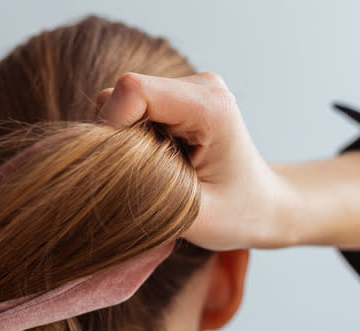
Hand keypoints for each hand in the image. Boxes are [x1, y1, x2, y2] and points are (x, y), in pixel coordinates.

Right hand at [97, 72, 297, 249]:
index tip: (119, 168)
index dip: (111, 126)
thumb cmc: (237, 214)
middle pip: (123, 95)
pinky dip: (131, 139)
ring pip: (122, 102)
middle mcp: (201, 86)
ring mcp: (188, 87)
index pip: (133, 91)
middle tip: (142, 177)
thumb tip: (96, 170)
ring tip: (155, 171)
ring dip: (124, 141)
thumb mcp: (192, 215)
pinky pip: (130, 109)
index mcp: (212, 108)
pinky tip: (157, 161)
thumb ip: (145, 190)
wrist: (264, 205)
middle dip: (116, 138)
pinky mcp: (176, 96)